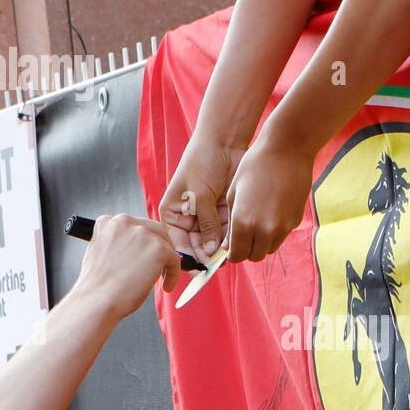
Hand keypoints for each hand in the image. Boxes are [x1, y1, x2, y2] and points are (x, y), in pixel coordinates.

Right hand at [73, 213, 182, 318]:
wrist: (97, 301)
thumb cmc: (97, 286)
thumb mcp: (100, 253)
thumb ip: (117, 244)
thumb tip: (136, 251)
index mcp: (108, 222)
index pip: (135, 226)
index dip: (143, 242)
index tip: (145, 255)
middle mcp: (124, 222)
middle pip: (154, 229)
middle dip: (159, 247)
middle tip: (161, 264)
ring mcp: (142, 234)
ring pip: (165, 244)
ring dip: (166, 262)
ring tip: (161, 279)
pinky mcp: (157, 249)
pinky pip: (175, 259)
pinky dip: (174, 274)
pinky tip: (166, 286)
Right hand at [158, 132, 246, 266]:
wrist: (223, 142)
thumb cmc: (202, 163)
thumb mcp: (200, 195)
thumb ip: (206, 225)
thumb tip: (210, 253)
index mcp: (172, 214)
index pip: (177, 244)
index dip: (189, 257)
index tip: (202, 267)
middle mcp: (188, 218)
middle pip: (196, 245)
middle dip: (207, 254)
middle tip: (219, 263)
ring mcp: (206, 216)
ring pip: (213, 241)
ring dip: (221, 246)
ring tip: (230, 251)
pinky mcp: (222, 212)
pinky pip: (226, 231)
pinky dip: (231, 236)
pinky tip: (237, 239)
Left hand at [224, 131, 315, 261]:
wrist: (287, 150)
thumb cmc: (254, 166)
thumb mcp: (233, 193)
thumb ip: (231, 223)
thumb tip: (229, 245)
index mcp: (244, 222)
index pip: (237, 255)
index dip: (232, 253)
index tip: (231, 246)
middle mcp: (265, 229)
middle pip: (254, 256)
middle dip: (247, 250)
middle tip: (242, 237)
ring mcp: (283, 226)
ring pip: (270, 249)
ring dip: (261, 243)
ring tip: (256, 223)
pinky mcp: (295, 220)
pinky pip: (282, 235)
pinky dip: (275, 232)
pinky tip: (270, 212)